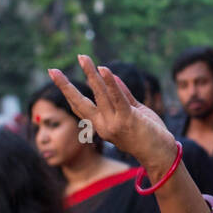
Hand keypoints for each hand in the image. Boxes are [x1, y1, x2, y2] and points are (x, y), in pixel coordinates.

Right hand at [48, 56, 175, 164]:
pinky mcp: (128, 119)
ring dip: (90, 74)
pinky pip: (117, 97)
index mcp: (102, 126)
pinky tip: (103, 68)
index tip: (57, 78)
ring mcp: (114, 123)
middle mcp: (103, 126)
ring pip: (99, 94)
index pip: (81, 108)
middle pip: (79, 103)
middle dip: (64, 86)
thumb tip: (110, 75)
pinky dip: (110, 82)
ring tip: (82, 57)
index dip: (68, 93)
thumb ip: (123, 95)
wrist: (161, 155)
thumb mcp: (134, 112)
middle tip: (51, 71)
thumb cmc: (149, 135)